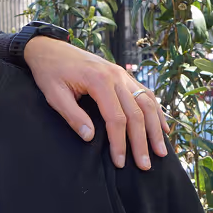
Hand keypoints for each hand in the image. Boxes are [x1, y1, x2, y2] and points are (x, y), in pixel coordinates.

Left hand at [23, 36, 168, 169]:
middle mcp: (116, 76)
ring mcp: (122, 74)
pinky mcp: (123, 74)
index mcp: (99, 81)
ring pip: (147, 102)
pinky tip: (162, 127)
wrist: (50, 48)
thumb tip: (90, 138)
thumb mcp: (54, 95)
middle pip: (136, 113)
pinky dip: (156, 111)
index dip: (119, 142)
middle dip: (142, 141)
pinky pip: (145, 93)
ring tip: (161, 151)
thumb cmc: (49, 72)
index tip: (120, 162)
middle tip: (146, 164)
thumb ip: (73, 116)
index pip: (116, 118)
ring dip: (155, 128)